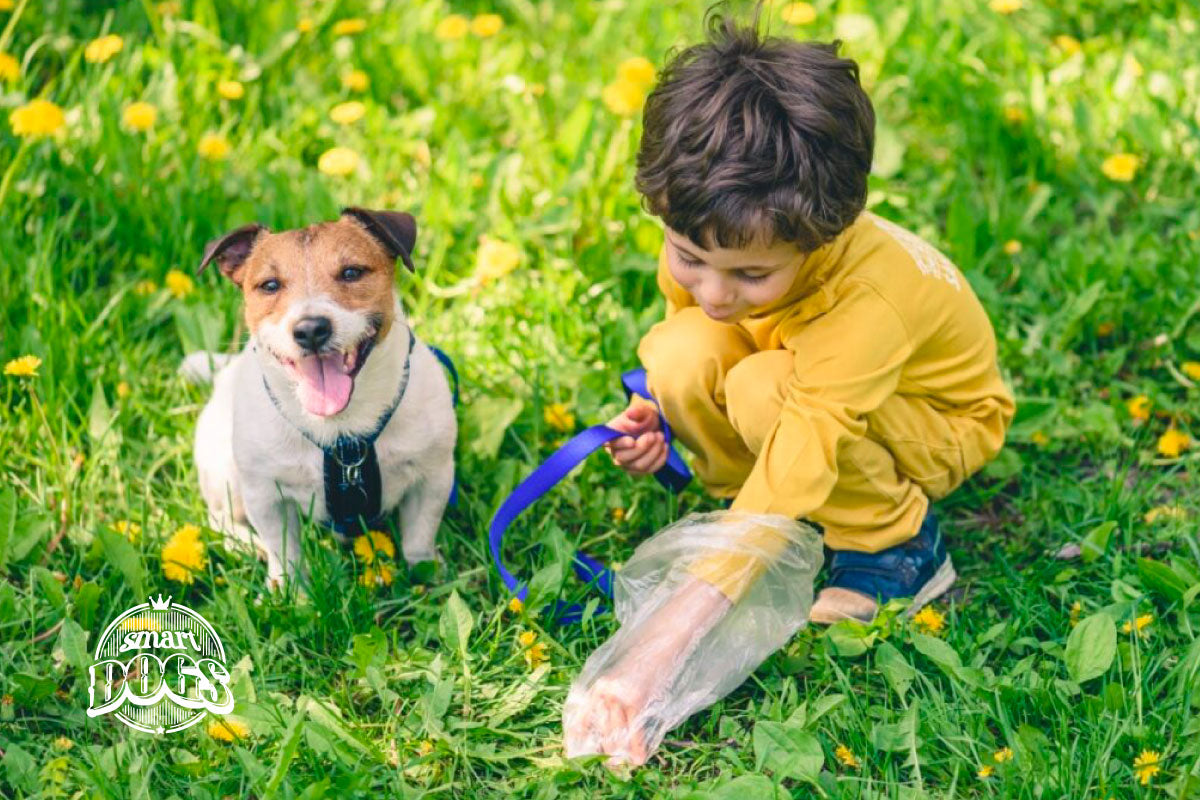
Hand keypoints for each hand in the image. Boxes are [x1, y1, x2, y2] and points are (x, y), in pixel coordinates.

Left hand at [562, 577, 733, 766]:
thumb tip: (607, 728)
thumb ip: (610, 697)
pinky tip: (640, 758)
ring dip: (620, 753)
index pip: (577, 716)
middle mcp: (601, 689)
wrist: (661, 638)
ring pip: (615, 733)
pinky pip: (634, 728)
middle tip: (610, 766)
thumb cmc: (644, 658)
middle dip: (602, 751)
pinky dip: (637, 746)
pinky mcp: (635, 696)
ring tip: (624, 766)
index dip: (574, 738)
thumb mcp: (620, 676)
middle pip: (597, 730)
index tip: (573, 755)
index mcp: (595, 683)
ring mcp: (617, 693)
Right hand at [604, 396, 667, 475]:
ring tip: (661, 437)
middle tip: (655, 434)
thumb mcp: (642, 410)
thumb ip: (637, 410)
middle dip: (643, 447)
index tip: (632, 441)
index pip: (612, 444)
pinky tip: (665, 446)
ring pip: (640, 466)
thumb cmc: (643, 418)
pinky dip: (660, 458)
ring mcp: (627, 465)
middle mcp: (616, 454)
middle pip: (625, 459)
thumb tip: (631, 412)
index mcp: (611, 438)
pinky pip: (650, 470)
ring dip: (654, 451)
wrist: (653, 428)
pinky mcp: (640, 471)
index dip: (621, 444)